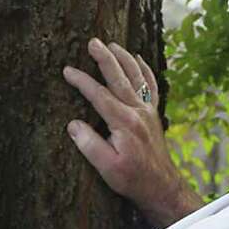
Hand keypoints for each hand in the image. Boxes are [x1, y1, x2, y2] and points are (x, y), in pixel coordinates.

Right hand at [64, 39, 202, 228]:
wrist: (161, 186)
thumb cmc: (132, 179)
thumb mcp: (106, 167)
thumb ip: (89, 144)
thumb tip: (73, 124)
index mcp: (124, 122)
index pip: (98, 94)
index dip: (82, 81)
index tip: (67, 70)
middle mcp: (137, 110)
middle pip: (119, 77)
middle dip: (104, 58)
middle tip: (92, 42)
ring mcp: (148, 110)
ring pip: (136, 76)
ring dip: (124, 58)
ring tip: (111, 44)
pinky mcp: (154, 113)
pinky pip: (151, 84)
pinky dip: (145, 69)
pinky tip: (139, 58)